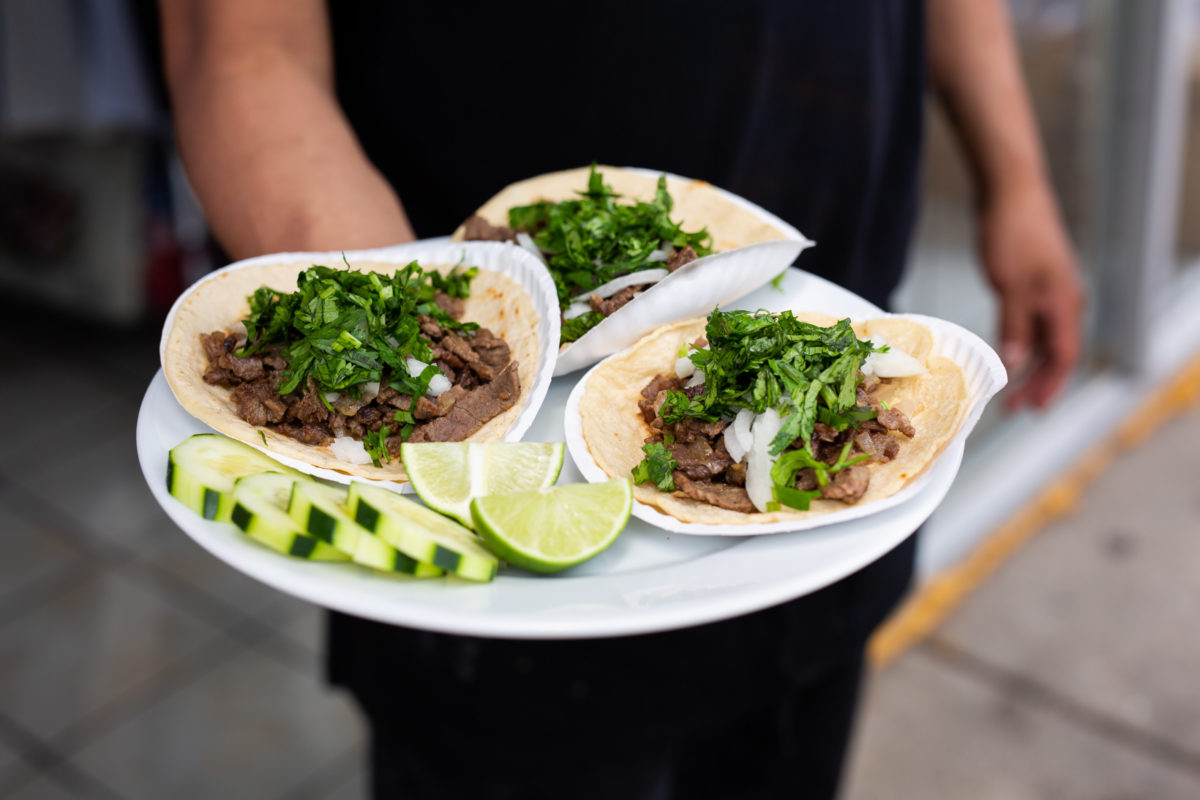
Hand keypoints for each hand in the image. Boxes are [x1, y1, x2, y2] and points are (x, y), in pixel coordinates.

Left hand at [977, 180, 1084, 410]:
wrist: (1012, 190)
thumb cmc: (1012, 233)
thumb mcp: (1009, 286)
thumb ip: (1014, 326)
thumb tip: (1015, 363)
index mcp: (1063, 304)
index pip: (1063, 357)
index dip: (1047, 386)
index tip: (1030, 409)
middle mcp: (1064, 299)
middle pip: (1057, 351)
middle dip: (1038, 381)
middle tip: (1015, 407)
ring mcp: (1052, 288)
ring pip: (1046, 337)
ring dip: (1030, 363)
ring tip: (1009, 386)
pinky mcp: (1037, 278)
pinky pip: (1036, 320)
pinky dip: (1024, 340)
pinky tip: (1006, 348)